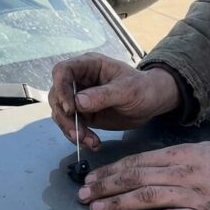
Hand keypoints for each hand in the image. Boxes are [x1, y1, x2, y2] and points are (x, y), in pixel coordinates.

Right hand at [49, 53, 179, 149]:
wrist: (152, 103)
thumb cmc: (143, 88)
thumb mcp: (127, 90)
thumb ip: (103, 95)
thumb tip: (78, 102)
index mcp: (89, 66)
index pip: (63, 71)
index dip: (61, 88)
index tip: (69, 108)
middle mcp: (80, 80)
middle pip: (57, 95)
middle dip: (64, 117)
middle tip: (77, 134)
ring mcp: (80, 98)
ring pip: (62, 114)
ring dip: (71, 130)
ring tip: (90, 142)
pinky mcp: (84, 115)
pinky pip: (73, 126)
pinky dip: (79, 137)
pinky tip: (93, 144)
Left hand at [76, 142, 209, 209]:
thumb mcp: (205, 151)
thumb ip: (178, 158)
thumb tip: (150, 165)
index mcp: (182, 155)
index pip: (138, 162)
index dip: (111, 171)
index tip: (91, 179)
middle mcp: (183, 172)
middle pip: (136, 178)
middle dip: (106, 187)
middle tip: (82, 195)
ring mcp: (193, 195)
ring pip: (147, 197)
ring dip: (117, 203)